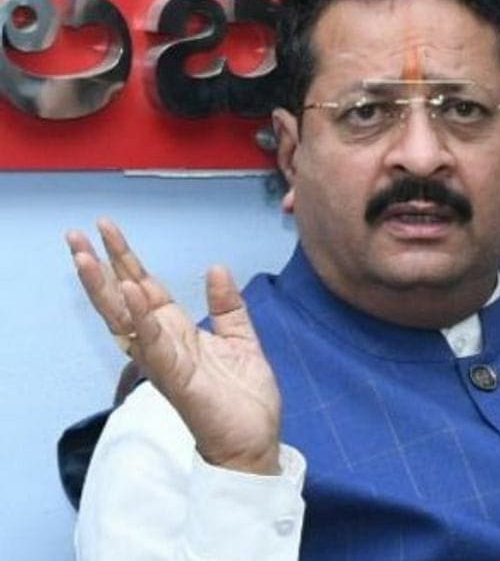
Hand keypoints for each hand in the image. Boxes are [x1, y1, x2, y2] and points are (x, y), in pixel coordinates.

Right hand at [67, 219, 281, 474]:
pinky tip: (131, 293)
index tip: (106, 228)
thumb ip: (227, 306)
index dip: (125, 259)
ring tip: (85, 258)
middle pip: (123, 300)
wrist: (255, 441)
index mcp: (177, 332)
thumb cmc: (243, 398)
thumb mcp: (242, 340)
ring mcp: (166, 362)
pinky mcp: (176, 380)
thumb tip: (215, 268)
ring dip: (105, 289)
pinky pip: (155, 346)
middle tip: (75, 235)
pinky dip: (142, 319)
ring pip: (126, 321)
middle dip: (99, 268)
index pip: (144, 289)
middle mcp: (164, 344)